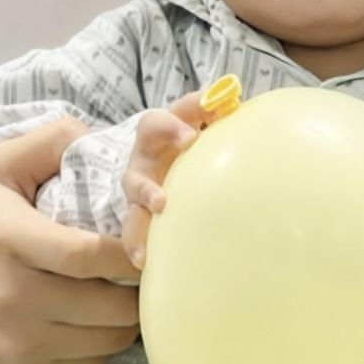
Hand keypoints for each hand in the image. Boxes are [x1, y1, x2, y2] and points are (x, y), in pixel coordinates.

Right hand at [0, 120, 138, 363]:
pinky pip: (92, 361)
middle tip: (146, 271)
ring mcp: (20, 342)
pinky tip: (94, 320)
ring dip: (126, 317)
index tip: (146, 243)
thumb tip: (96, 136)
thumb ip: (46, 144)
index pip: (89, 255)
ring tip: (123, 293)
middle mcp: (13, 297)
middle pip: (108, 303)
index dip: (129, 253)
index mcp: (8, 241)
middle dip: (137, 288)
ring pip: (108, 337)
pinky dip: (103, 342)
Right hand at [121, 91, 213, 267]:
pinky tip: (145, 263)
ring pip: (131, 213)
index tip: (189, 137)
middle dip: (146, 189)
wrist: (165, 153)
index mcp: (157, 134)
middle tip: (162, 202)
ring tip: (144, 251)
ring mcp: (139, 192)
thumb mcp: (199, 117)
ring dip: (138, 229)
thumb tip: (233, 101)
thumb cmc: (191, 135)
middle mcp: (142, 164)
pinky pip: (134, 234)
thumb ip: (212, 110)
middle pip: (135, 175)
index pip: (157, 124)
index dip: (170, 129)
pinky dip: (137, 247)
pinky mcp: (140, 214)